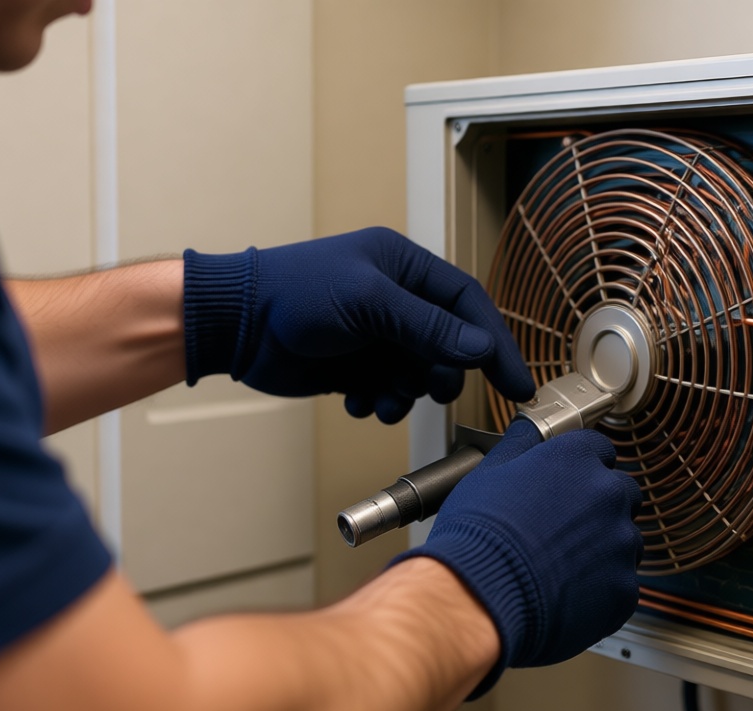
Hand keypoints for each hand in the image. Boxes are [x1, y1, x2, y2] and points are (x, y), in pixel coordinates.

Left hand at [182, 227, 534, 421]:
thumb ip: (428, 326)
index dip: (495, 342)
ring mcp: (375, 333)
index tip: (516, 382)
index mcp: (404, 267)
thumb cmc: (293, 294)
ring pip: (418, 374)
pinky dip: (379, 402)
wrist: (235, 325)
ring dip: (406, 395)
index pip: (468, 304)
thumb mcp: (369, 302)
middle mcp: (395, 299)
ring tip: (382, 400)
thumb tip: (479, 348)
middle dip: (441, 374)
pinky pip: (387, 390)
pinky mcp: (355, 364)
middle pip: (448, 345)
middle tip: (429, 390)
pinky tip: (357, 400)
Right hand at [392, 419, 643, 697]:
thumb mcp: (489, 472)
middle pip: (620, 494)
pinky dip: (600, 589)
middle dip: (598, 508)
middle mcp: (608, 495)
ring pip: (625, 541)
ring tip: (560, 565)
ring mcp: (620, 543)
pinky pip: (621, 584)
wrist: (479, 596)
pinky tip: (567, 592)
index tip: (568, 483)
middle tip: (562, 529)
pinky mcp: (623, 588)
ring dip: (602, 549)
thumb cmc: (478, 537)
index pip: (599, 450)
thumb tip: (528, 428)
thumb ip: (521, 443)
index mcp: (578, 459)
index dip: (581, 468)